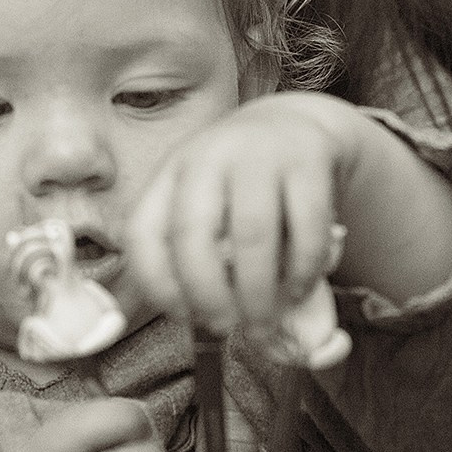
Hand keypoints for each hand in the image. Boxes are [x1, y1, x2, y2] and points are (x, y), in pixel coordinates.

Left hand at [125, 92, 366, 335]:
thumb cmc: (241, 182)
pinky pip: (306, 227)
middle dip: (207, 294)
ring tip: (262, 323)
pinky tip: (297, 291)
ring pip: (251, 234)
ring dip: (256, 292)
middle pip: (193, 233)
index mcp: (171, 173)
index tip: (182, 316)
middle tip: (223, 327)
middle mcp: (208, 157)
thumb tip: (162, 317)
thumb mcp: (203, 200)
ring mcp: (259, 155)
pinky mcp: (308, 161)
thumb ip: (184, 252)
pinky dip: (302, 270)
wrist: (297, 124)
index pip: (143, 232)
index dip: (157, 284)